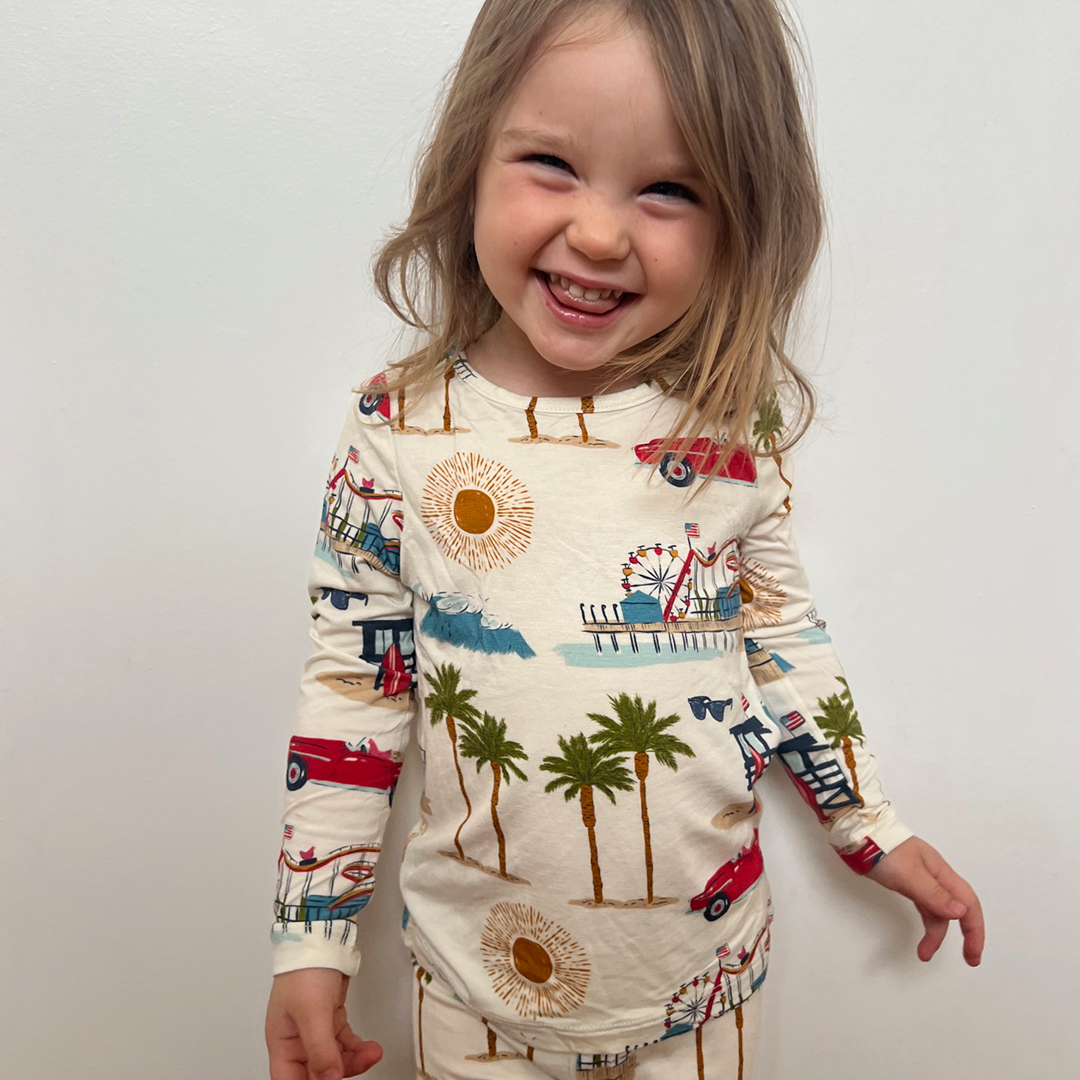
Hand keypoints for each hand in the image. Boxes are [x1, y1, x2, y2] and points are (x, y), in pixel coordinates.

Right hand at [266, 967, 383, 1079]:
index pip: (289, 1079)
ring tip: (372, 1053)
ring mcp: (314, 1028)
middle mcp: (296, 1039)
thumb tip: (330, 1078)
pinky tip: (370, 1047)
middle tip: (360, 1064)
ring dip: (353, 1060)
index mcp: (282, 1042)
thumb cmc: (306, 969)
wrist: (322, 938)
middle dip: (338, 1073)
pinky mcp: (330, 1017)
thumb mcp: (312, 1012)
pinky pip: (343, 1043)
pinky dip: (357, 1047)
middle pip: (315, 1073)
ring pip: (333, 1059)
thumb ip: (320, 1048)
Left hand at [865, 835, 983, 965]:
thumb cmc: (883, 850)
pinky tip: (922, 936)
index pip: (968, 903)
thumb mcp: (909, 874)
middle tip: (969, 960)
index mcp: (941, 872)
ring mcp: (922, 879)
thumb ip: (934, 894)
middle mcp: (936, 876)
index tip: (973, 954)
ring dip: (937, 934)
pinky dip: (927, 923)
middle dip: (967, 935)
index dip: (975, 929)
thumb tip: (961, 912)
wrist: (858, 836)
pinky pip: (926, 908)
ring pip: (939, 912)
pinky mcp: (908, 883)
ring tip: (925, 954)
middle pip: (959, 909)